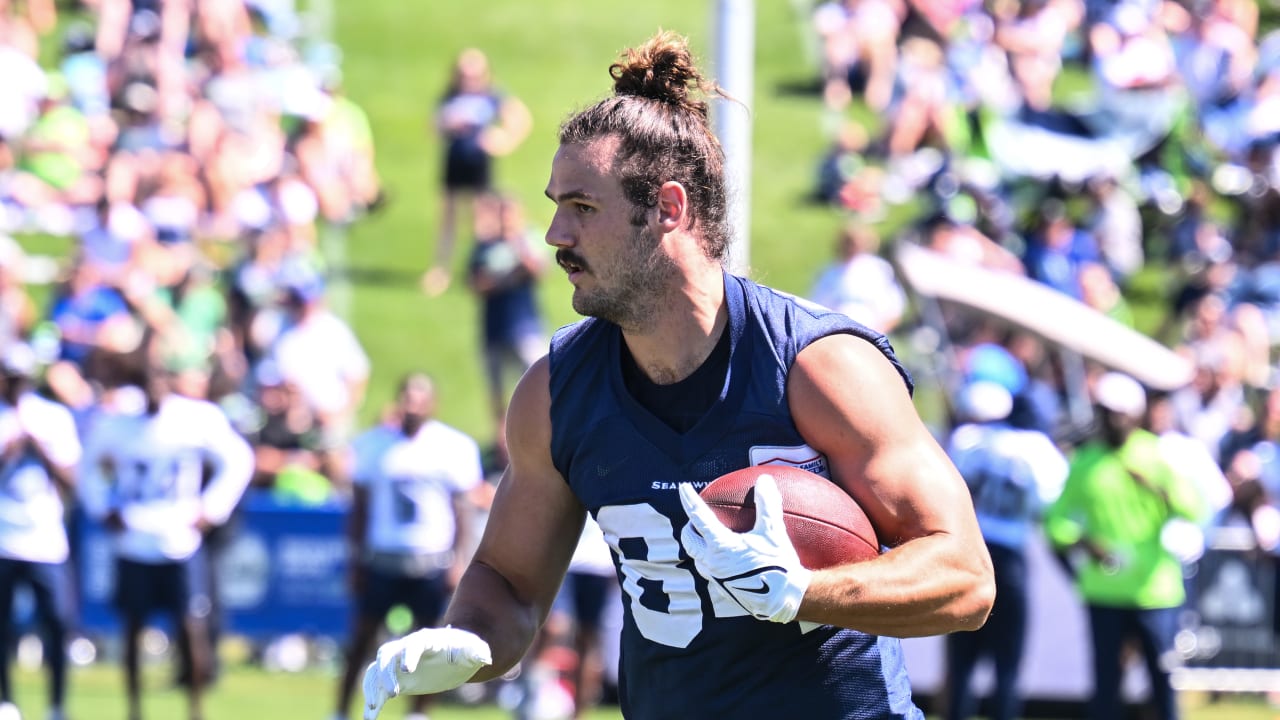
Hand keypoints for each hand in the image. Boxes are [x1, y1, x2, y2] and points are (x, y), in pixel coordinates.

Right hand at [361, 626, 491, 719]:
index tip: (408, 670)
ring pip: (376, 671)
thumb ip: (478, 652)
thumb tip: (486, 659)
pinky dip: (372, 700)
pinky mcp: (395, 679)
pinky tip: (370, 717)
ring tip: (373, 707)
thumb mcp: (474, 650)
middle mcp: (406, 649)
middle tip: (393, 693)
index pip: (413, 644)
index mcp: (426, 640)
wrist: (455, 654)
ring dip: (372, 687)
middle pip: (387, 655)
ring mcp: (397, 663)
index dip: (409, 655)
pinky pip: (376, 688)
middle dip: (387, 673)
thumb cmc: (465, 649)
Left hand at [678, 475, 811, 623]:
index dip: (689, 500)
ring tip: (706, 536)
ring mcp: (716, 578)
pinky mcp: (723, 589)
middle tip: (695, 517)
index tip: (682, 487)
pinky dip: (709, 558)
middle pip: (689, 540)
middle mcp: (712, 562)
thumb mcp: (774, 532)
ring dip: (698, 544)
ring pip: (696, 557)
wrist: (783, 600)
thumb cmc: (779, 565)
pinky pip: (708, 570)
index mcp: (720, 546)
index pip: (699, 517)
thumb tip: (764, 480)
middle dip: (688, 526)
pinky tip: (724, 557)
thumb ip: (767, 504)